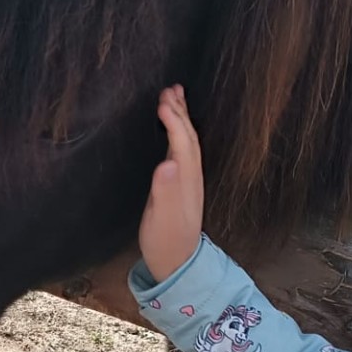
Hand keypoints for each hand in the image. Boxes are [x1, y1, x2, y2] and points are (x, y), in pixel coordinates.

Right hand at [137, 84, 204, 281]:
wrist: (177, 263)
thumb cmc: (165, 241)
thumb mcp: (162, 218)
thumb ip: (165, 191)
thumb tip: (167, 163)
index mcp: (185, 179)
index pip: (182, 142)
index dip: (174, 120)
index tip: (162, 99)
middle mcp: (190, 176)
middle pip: (188, 137)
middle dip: (180, 112)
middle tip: (170, 88)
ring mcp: (187, 181)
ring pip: (186, 142)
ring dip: (181, 119)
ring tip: (173, 98)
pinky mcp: (180, 186)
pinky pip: (181, 151)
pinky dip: (177, 134)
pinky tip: (171, 130)